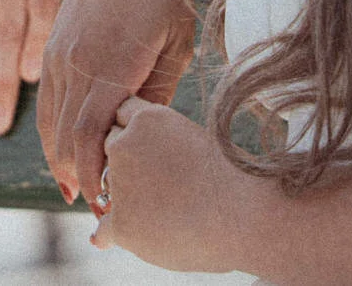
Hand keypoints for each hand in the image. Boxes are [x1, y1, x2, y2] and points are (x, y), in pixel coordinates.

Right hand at [37, 0, 197, 203]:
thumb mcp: (175, 46)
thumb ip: (156, 95)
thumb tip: (141, 140)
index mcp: (108, 65)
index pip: (88, 138)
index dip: (94, 177)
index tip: (107, 204)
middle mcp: (74, 62)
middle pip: (64, 138)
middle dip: (78, 178)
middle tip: (97, 209)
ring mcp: (57, 54)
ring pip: (48, 123)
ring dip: (60, 159)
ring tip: (77, 189)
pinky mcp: (51, 47)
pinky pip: (44, 101)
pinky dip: (52, 132)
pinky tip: (65, 151)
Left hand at [91, 95, 247, 271]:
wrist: (248, 217)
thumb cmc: (231, 181)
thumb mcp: (193, 142)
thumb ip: (157, 146)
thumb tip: (133, 161)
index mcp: (149, 117)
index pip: (122, 114)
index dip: (136, 133)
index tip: (152, 149)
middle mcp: (126, 144)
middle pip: (110, 148)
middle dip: (126, 164)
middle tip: (157, 183)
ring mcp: (120, 183)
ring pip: (109, 189)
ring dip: (125, 198)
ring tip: (161, 210)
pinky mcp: (122, 222)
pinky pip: (103, 230)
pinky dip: (111, 235)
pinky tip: (119, 237)